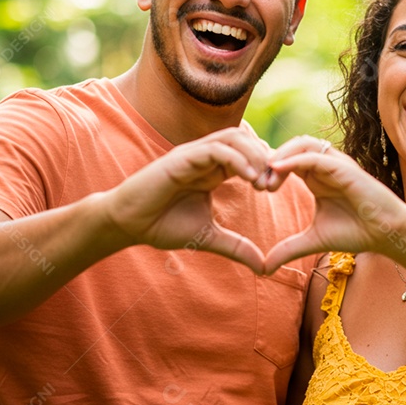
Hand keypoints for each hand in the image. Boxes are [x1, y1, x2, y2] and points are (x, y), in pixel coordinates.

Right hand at [105, 127, 270, 272]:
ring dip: (254, 155)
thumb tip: (263, 267)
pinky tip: (248, 177)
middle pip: (246, 139)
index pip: (249, 154)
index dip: (267, 168)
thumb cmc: (162, 226)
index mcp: (214, 170)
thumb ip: (236, 247)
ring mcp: (193, 155)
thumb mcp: (208, 238)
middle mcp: (206, 157)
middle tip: (273, 185)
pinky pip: (214, 149)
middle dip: (265, 159)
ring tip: (262, 181)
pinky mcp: (181, 159)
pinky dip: (236, 159)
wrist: (128, 224)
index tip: (277, 189)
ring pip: (233, 137)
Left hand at [262, 136, 405, 272]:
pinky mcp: (345, 168)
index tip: (255, 188)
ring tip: (267, 174)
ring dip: (282, 155)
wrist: (386, 234)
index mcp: (316, 177)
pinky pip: (316, 156)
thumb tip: (264, 268)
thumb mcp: (313, 240)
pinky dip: (295, 159)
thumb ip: (288, 249)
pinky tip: (278, 169)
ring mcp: (336, 164)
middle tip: (258, 181)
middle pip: (291, 146)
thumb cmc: (356, 233)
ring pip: (303, 144)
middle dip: (271, 159)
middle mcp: (325, 166)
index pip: (287, 160)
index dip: (269, 169)